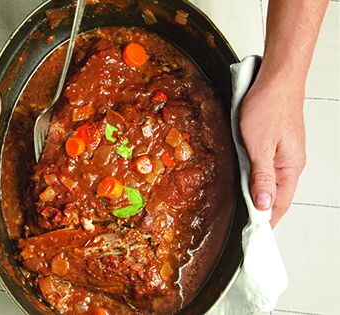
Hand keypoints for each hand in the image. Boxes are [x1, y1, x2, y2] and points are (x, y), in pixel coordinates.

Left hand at [239, 77, 305, 226]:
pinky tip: (249, 179)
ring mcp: (286, 152)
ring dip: (260, 193)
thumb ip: (262, 177)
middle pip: (277, 194)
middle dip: (262, 210)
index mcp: (290, 167)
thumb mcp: (259, 146)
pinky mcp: (278, 143)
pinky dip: (259, 177)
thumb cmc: (269, 107)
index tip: (255, 234)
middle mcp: (291, 162)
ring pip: (272, 181)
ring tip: (246, 206)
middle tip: (246, 223)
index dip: (267, 220)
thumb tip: (263, 204)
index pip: (280, 203)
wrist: (275, 79)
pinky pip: (269, 167)